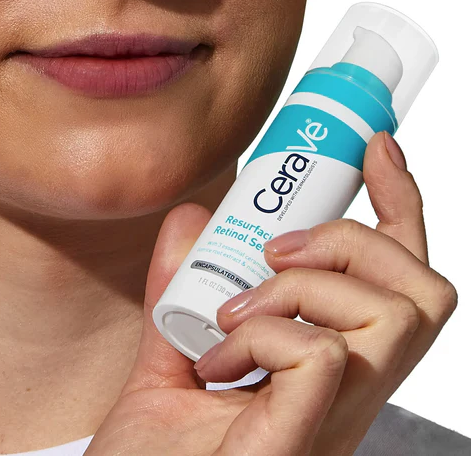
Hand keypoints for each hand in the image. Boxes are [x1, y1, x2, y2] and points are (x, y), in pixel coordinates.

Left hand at [85, 132, 456, 455]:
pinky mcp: (302, 442)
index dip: (399, 208)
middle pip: (422, 289)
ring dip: (303, 285)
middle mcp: (350, 394)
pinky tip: (223, 357)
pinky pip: (323, 353)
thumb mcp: (167, 350)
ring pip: (389, 312)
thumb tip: (193, 217)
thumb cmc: (155, 450)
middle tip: (277, 250)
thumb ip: (180, 283)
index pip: (400, 279)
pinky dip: (269, 330)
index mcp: (332, 369)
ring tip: (237, 310)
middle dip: (353, 237)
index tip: (376, 151)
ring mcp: (335, 420)